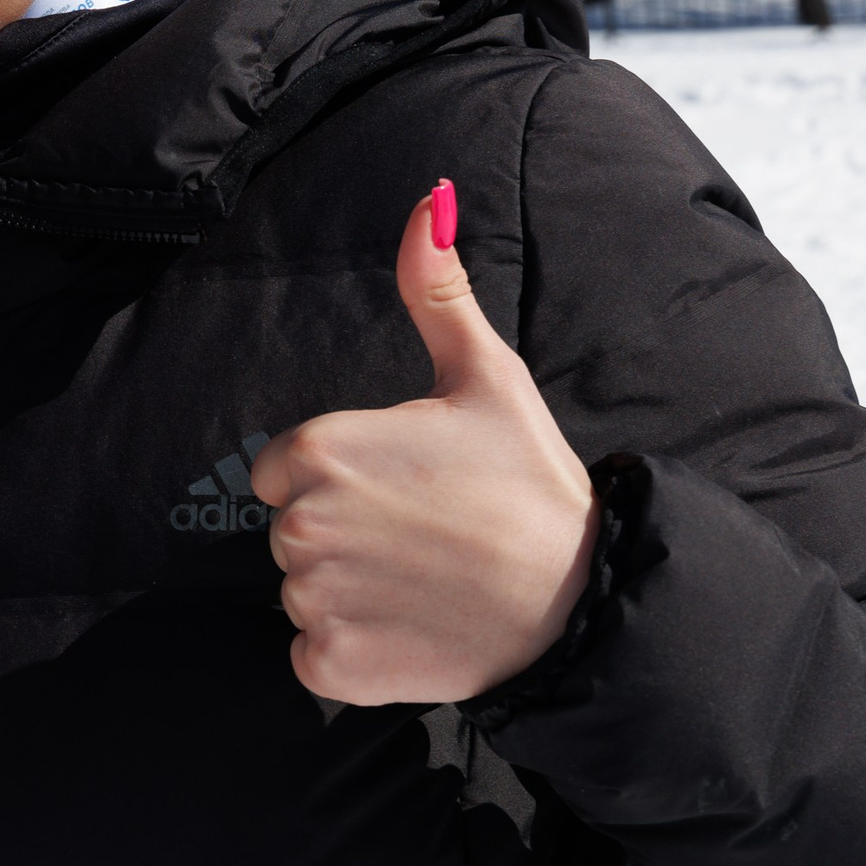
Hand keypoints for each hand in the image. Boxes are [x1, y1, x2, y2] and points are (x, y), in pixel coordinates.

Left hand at [250, 181, 599, 704]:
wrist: (578, 599)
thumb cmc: (528, 482)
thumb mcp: (485, 373)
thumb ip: (435, 288)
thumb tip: (428, 200)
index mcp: (319, 450)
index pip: (287, 467)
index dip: (344, 479)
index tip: (404, 489)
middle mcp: (301, 524)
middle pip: (291, 530)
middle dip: (345, 534)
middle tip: (424, 535)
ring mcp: (315, 599)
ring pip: (302, 592)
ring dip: (351, 593)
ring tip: (425, 580)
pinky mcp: (333, 666)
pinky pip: (311, 655)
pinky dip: (352, 651)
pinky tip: (411, 627)